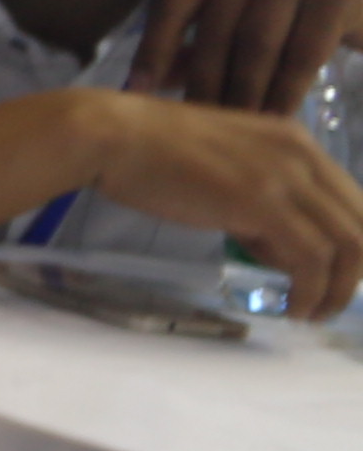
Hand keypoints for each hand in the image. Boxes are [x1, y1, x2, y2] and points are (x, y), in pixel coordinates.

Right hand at [62, 89, 362, 314]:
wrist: (112, 136)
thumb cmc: (151, 153)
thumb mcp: (225, 169)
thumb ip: (261, 200)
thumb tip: (279, 247)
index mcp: (296, 142)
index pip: (352, 202)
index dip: (351, 249)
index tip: (333, 279)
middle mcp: (303, 155)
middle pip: (362, 225)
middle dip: (352, 274)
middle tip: (328, 303)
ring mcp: (285, 177)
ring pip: (349, 245)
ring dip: (337, 290)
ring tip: (311, 313)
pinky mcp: (263, 203)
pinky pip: (312, 259)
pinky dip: (312, 291)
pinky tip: (293, 307)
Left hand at [134, 0, 362, 116]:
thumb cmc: (299, 18)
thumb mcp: (247, 24)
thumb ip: (201, 47)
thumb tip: (146, 86)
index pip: (172, 2)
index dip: (151, 49)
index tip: (136, 93)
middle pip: (216, 28)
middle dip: (205, 81)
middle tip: (200, 125)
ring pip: (257, 43)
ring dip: (244, 92)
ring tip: (235, 130)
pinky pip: (301, 54)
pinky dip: (285, 92)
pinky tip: (275, 121)